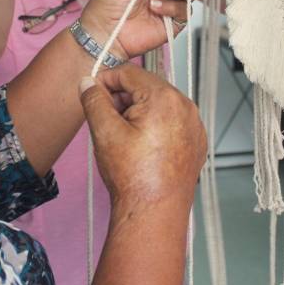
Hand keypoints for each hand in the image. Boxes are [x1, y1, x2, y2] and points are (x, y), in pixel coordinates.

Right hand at [79, 64, 206, 206]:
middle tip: (105, 118)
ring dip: (138, 111)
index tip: (93, 92)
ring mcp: (194, 125)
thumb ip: (94, 100)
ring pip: (159, 104)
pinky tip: (140, 146)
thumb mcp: (104, 131)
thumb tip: (88, 83)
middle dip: (123, 98)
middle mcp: (185, 107)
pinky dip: (154, 125)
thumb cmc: (133, 176)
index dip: (106, 80)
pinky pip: (172, 121)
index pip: (130, 72)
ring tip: (122, 136)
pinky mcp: (195, 141)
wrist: (154, 212)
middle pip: (146, 87)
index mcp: (165, 98)